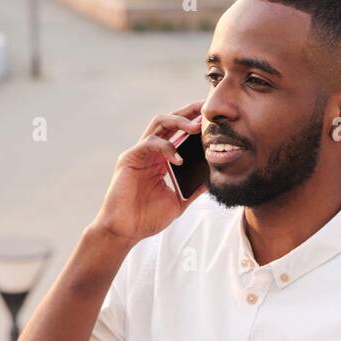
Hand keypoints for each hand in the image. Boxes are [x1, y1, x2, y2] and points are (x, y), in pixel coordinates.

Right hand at [92, 100, 206, 244]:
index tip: (215, 122)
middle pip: (171, 121)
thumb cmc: (147, 219)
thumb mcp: (178, 201)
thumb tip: (214, 179)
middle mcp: (151, 152)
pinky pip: (150, 143)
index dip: (195, 124)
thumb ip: (194, 188)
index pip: (179, 133)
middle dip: (189, 111)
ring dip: (179, 121)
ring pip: (159, 123)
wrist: (125, 231)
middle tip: (207, 108)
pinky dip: (166, 147)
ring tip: (196, 127)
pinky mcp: (130, 158)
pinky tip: (179, 159)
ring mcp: (140, 153)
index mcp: (162, 160)